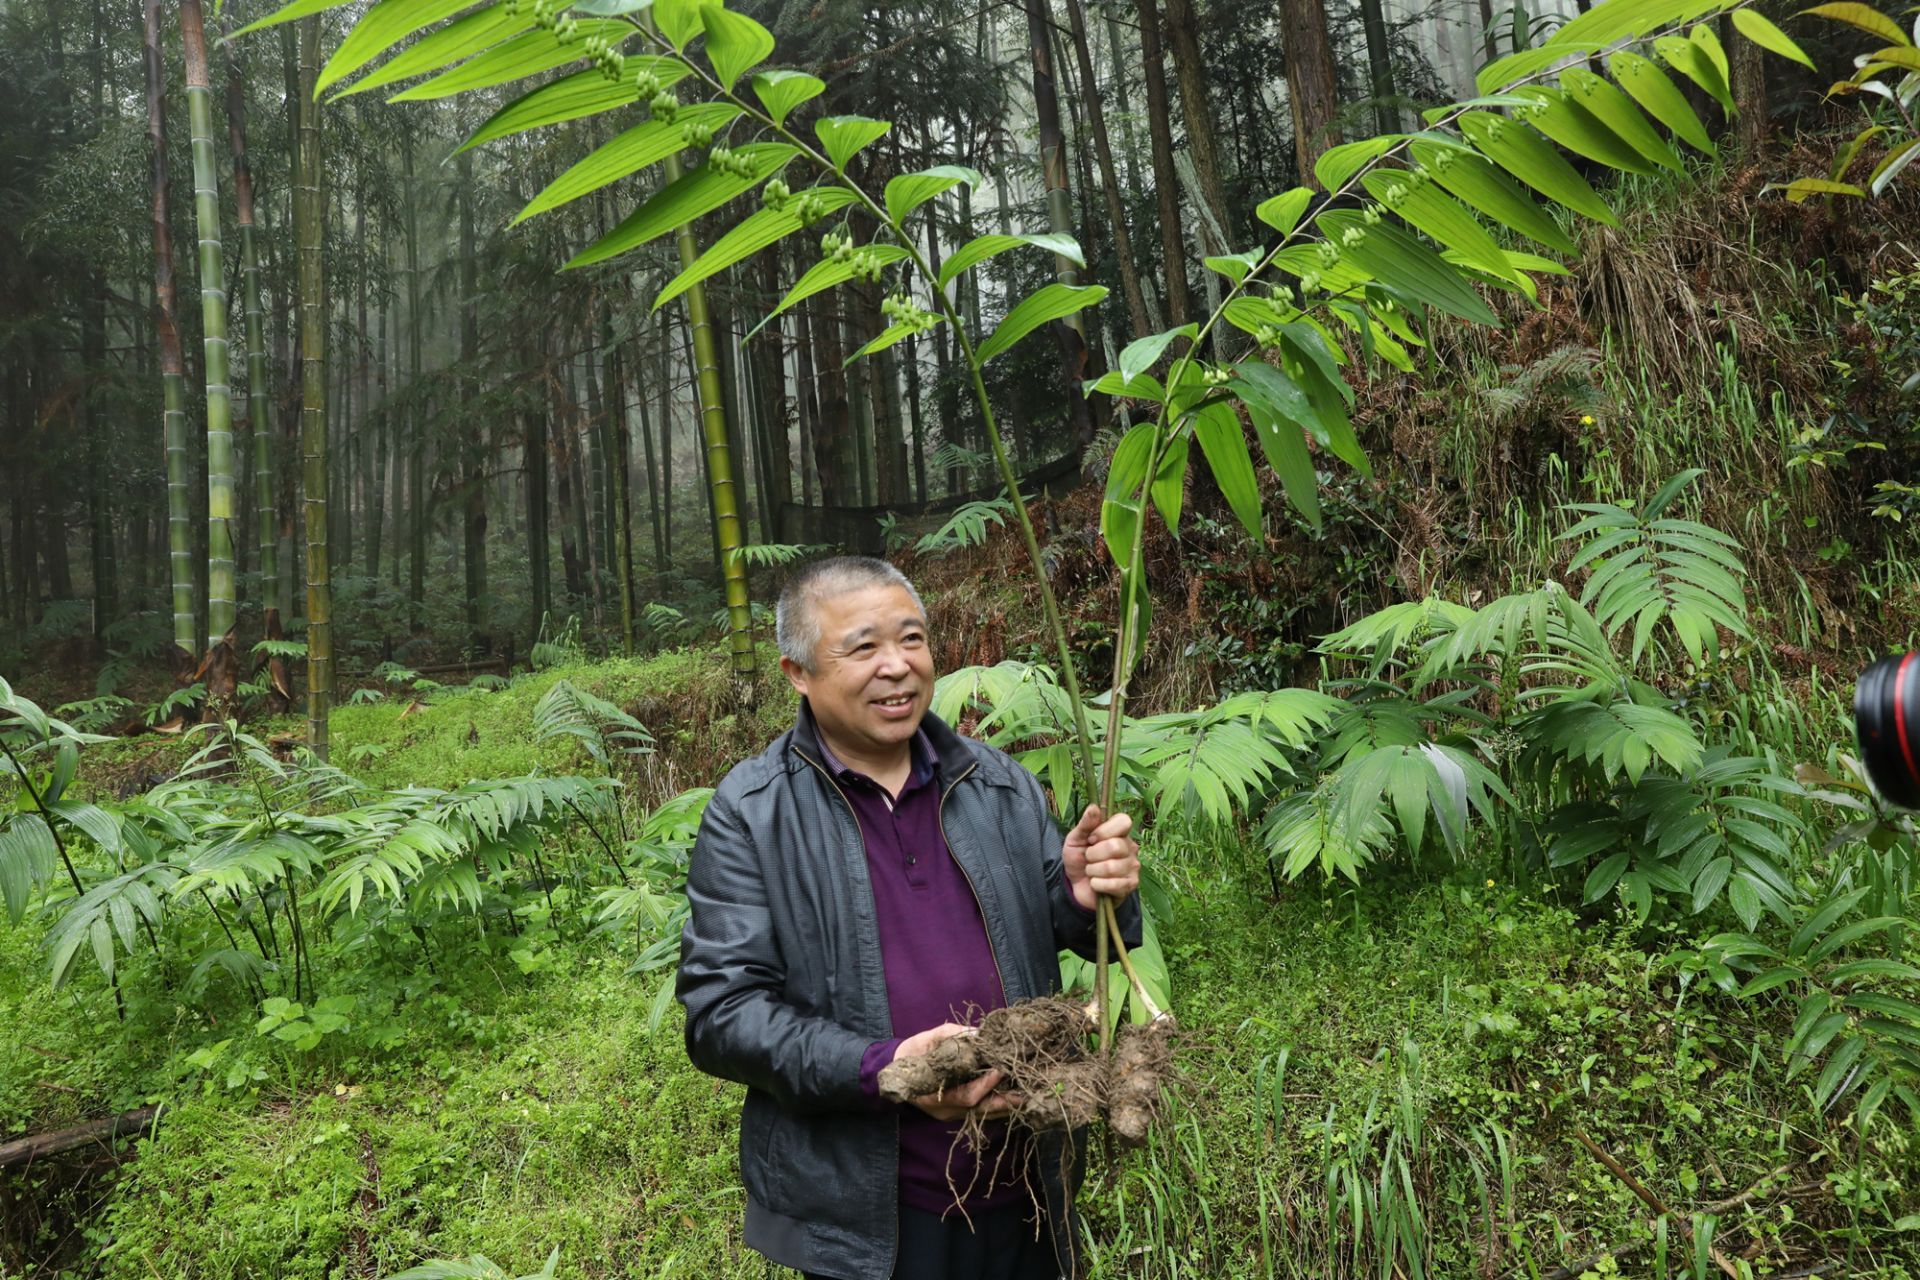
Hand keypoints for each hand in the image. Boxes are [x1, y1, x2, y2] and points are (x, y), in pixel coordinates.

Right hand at [890, 1023, 1020, 1120]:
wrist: (894, 1068)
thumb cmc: (912, 1051)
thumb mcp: (928, 1038)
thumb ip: (952, 1036)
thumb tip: (979, 1033)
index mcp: (935, 1094)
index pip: (967, 1095)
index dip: (985, 1084)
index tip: (1000, 1069)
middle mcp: (944, 1110)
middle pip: (979, 1110)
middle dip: (1003, 1102)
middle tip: (1024, 1094)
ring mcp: (950, 1114)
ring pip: (981, 1114)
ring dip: (1003, 1106)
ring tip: (1024, 1098)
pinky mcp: (955, 1112)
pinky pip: (978, 1111)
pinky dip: (995, 1105)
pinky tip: (1010, 1098)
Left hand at [1062, 804, 1139, 910]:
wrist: (1076, 886)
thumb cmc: (1078, 859)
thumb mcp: (1075, 839)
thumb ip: (1085, 824)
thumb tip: (1094, 807)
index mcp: (1119, 832)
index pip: (1124, 821)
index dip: (1104, 830)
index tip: (1091, 839)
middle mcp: (1130, 847)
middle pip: (1115, 846)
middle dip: (1093, 855)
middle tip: (1089, 859)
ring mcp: (1133, 866)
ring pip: (1111, 867)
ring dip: (1093, 871)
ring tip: (1091, 872)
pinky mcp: (1131, 884)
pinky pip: (1114, 884)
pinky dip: (1098, 885)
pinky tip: (1096, 884)